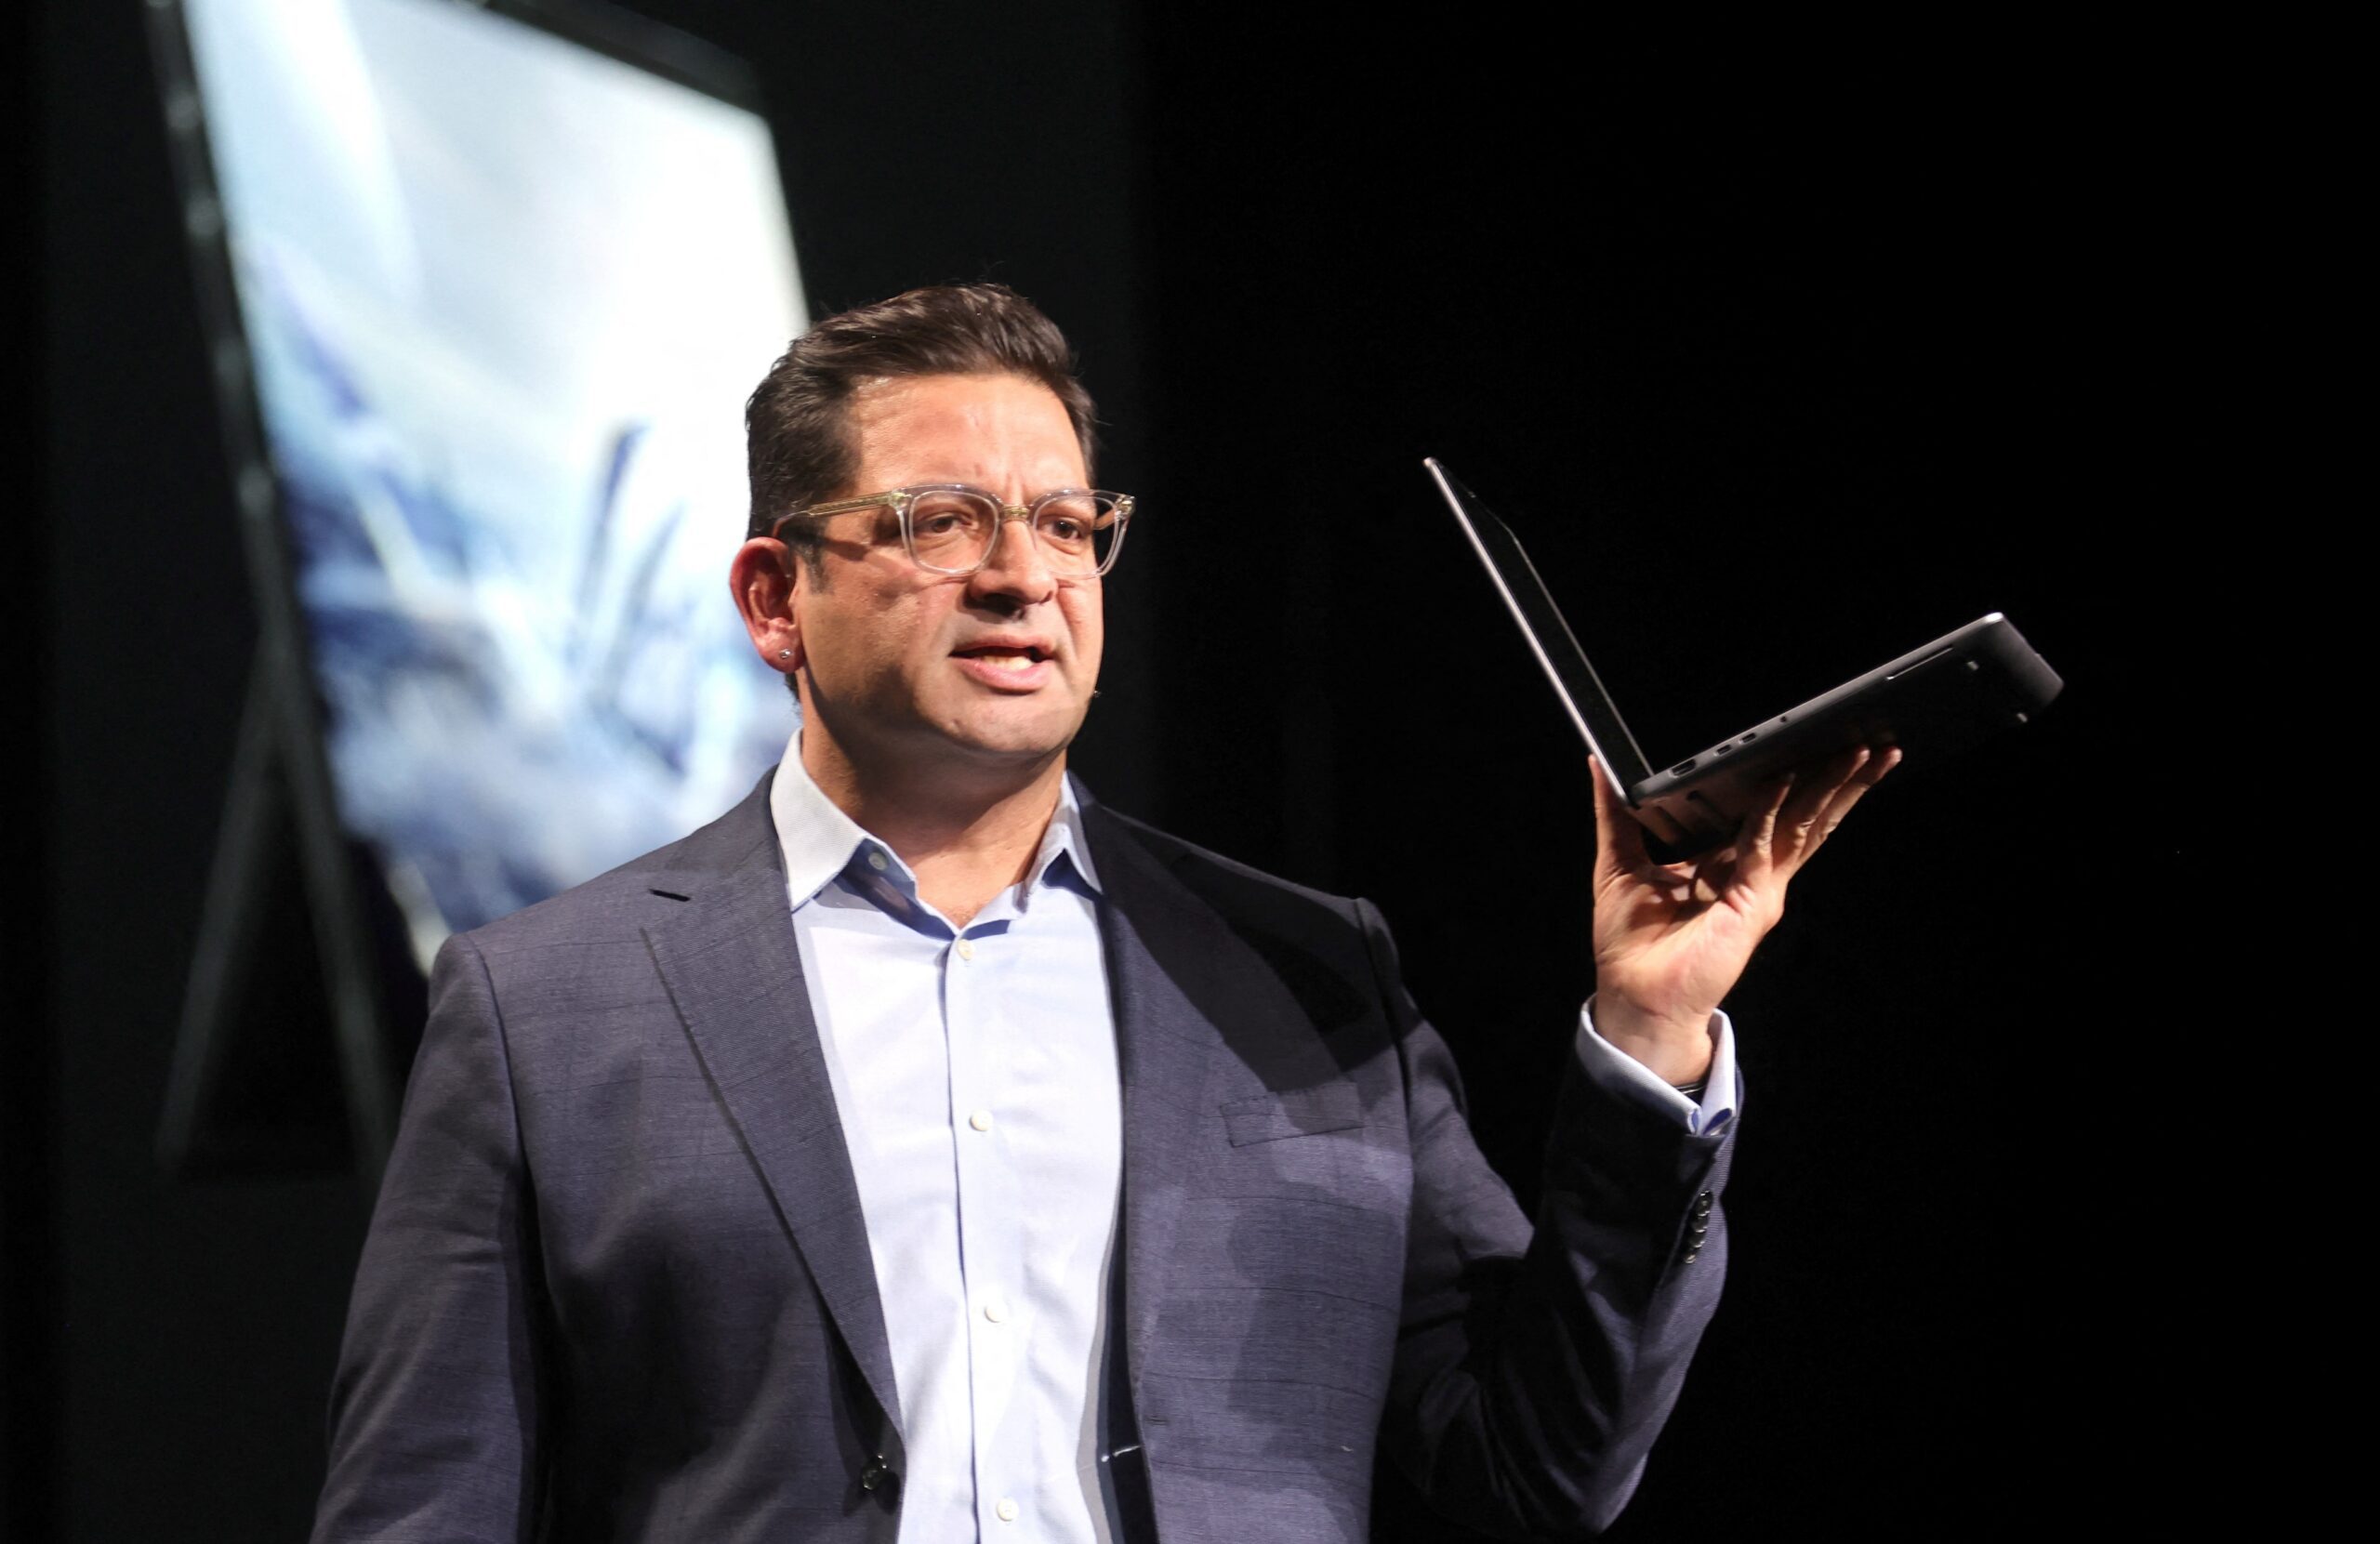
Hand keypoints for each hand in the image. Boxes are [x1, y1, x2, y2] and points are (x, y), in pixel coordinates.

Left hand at [1588, 745, 1899, 1083]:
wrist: (1635, 995)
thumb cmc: (1631, 940)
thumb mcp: (1618, 860)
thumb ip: (1616, 811)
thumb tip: (1599, 764)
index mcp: (1729, 861)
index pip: (1777, 813)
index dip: (1803, 780)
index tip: (1822, 745)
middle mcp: (1753, 873)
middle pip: (1806, 817)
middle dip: (1839, 780)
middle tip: (1869, 744)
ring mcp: (1758, 888)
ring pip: (1803, 828)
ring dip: (1831, 790)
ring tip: (1859, 756)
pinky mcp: (1749, 903)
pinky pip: (1763, 848)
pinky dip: (1771, 813)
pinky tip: (1781, 783)